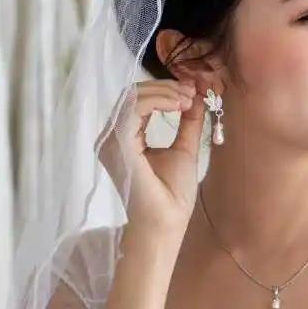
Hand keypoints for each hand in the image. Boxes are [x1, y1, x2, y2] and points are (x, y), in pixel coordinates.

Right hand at [98, 80, 205, 240]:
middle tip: (192, 90)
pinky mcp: (118, 144)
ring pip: (132, 98)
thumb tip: (196, 97)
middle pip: (133, 95)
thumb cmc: (172, 193)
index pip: (138, 102)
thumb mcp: (184, 148)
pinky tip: (178, 105)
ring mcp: (111, 140)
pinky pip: (133, 110)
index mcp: (125, 137)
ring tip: (188, 98)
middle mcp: (112, 137)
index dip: (165, 90)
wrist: (167, 220)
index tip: (192, 90)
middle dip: (166, 88)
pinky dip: (158, 102)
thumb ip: (187, 122)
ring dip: (164, 92)